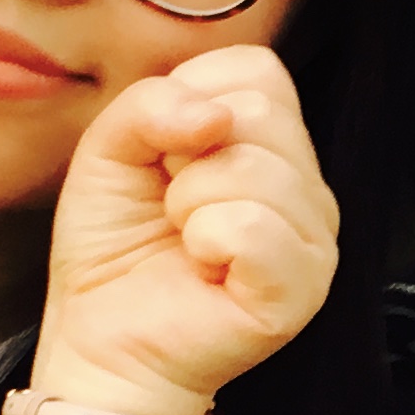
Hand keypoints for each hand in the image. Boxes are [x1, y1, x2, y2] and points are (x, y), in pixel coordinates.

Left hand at [34, 48, 340, 414]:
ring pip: (259, 169)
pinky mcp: (302, 288)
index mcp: (270, 142)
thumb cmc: (114, 248)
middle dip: (185, 153)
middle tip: (170, 206)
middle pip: (262, 111)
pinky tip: (203, 268)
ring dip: (190, 204)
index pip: (258, 70)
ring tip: (183, 240)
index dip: (194, 100)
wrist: (101, 344)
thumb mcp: (110, 149)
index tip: (165, 157)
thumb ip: (148, 103)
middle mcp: (306, 185)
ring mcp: (313, 238)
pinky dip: (207, 241)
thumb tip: (212, 117)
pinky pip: (256, 228)